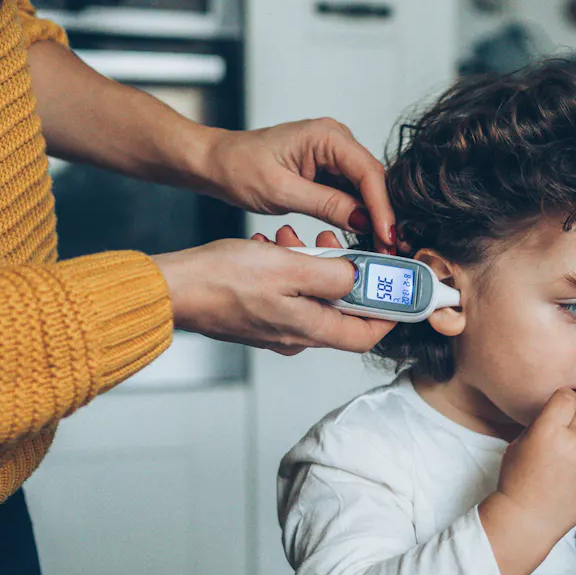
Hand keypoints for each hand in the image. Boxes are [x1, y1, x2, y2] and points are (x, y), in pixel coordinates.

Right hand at [151, 231, 393, 354]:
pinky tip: (273, 246)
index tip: (403, 291)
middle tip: (337, 245)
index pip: (366, 335)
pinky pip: (287, 293)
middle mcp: (295, 336)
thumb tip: (361, 278)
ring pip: (311, 296)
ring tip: (297, 238)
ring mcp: (275, 328)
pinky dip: (288, 268)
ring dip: (312, 264)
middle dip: (345, 274)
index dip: (389, 313)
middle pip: (340, 310)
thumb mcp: (289, 267)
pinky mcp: (258, 316)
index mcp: (309, 330)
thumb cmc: (222, 280)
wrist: (172, 289)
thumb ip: (333, 274)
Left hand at [197, 119, 399, 251]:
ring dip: (372, 217)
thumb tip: (362, 221)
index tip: (386, 235)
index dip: (381, 207)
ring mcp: (333, 155)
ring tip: (377, 247)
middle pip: (373, 180)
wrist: (217, 164)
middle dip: (381, 215)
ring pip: (366, 189)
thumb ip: (326, 205)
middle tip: (387, 248)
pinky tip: (362, 235)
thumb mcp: (282, 191)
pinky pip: (352, 193)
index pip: (368, 172)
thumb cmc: (239, 167)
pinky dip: (357, 215)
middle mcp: (335, 140)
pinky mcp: (328, 171)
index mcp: (325, 135)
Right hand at [480, 389, 575, 574]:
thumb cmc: (517, 482)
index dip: (560, 401)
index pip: (567, 397)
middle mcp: (575, 442)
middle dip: (569, 425)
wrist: (528, 519)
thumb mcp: (519, 443)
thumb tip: (560, 412)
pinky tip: (574, 470)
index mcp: (550, 430)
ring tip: (564, 460)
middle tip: (555, 443)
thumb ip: (543, 423)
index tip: (557, 407)